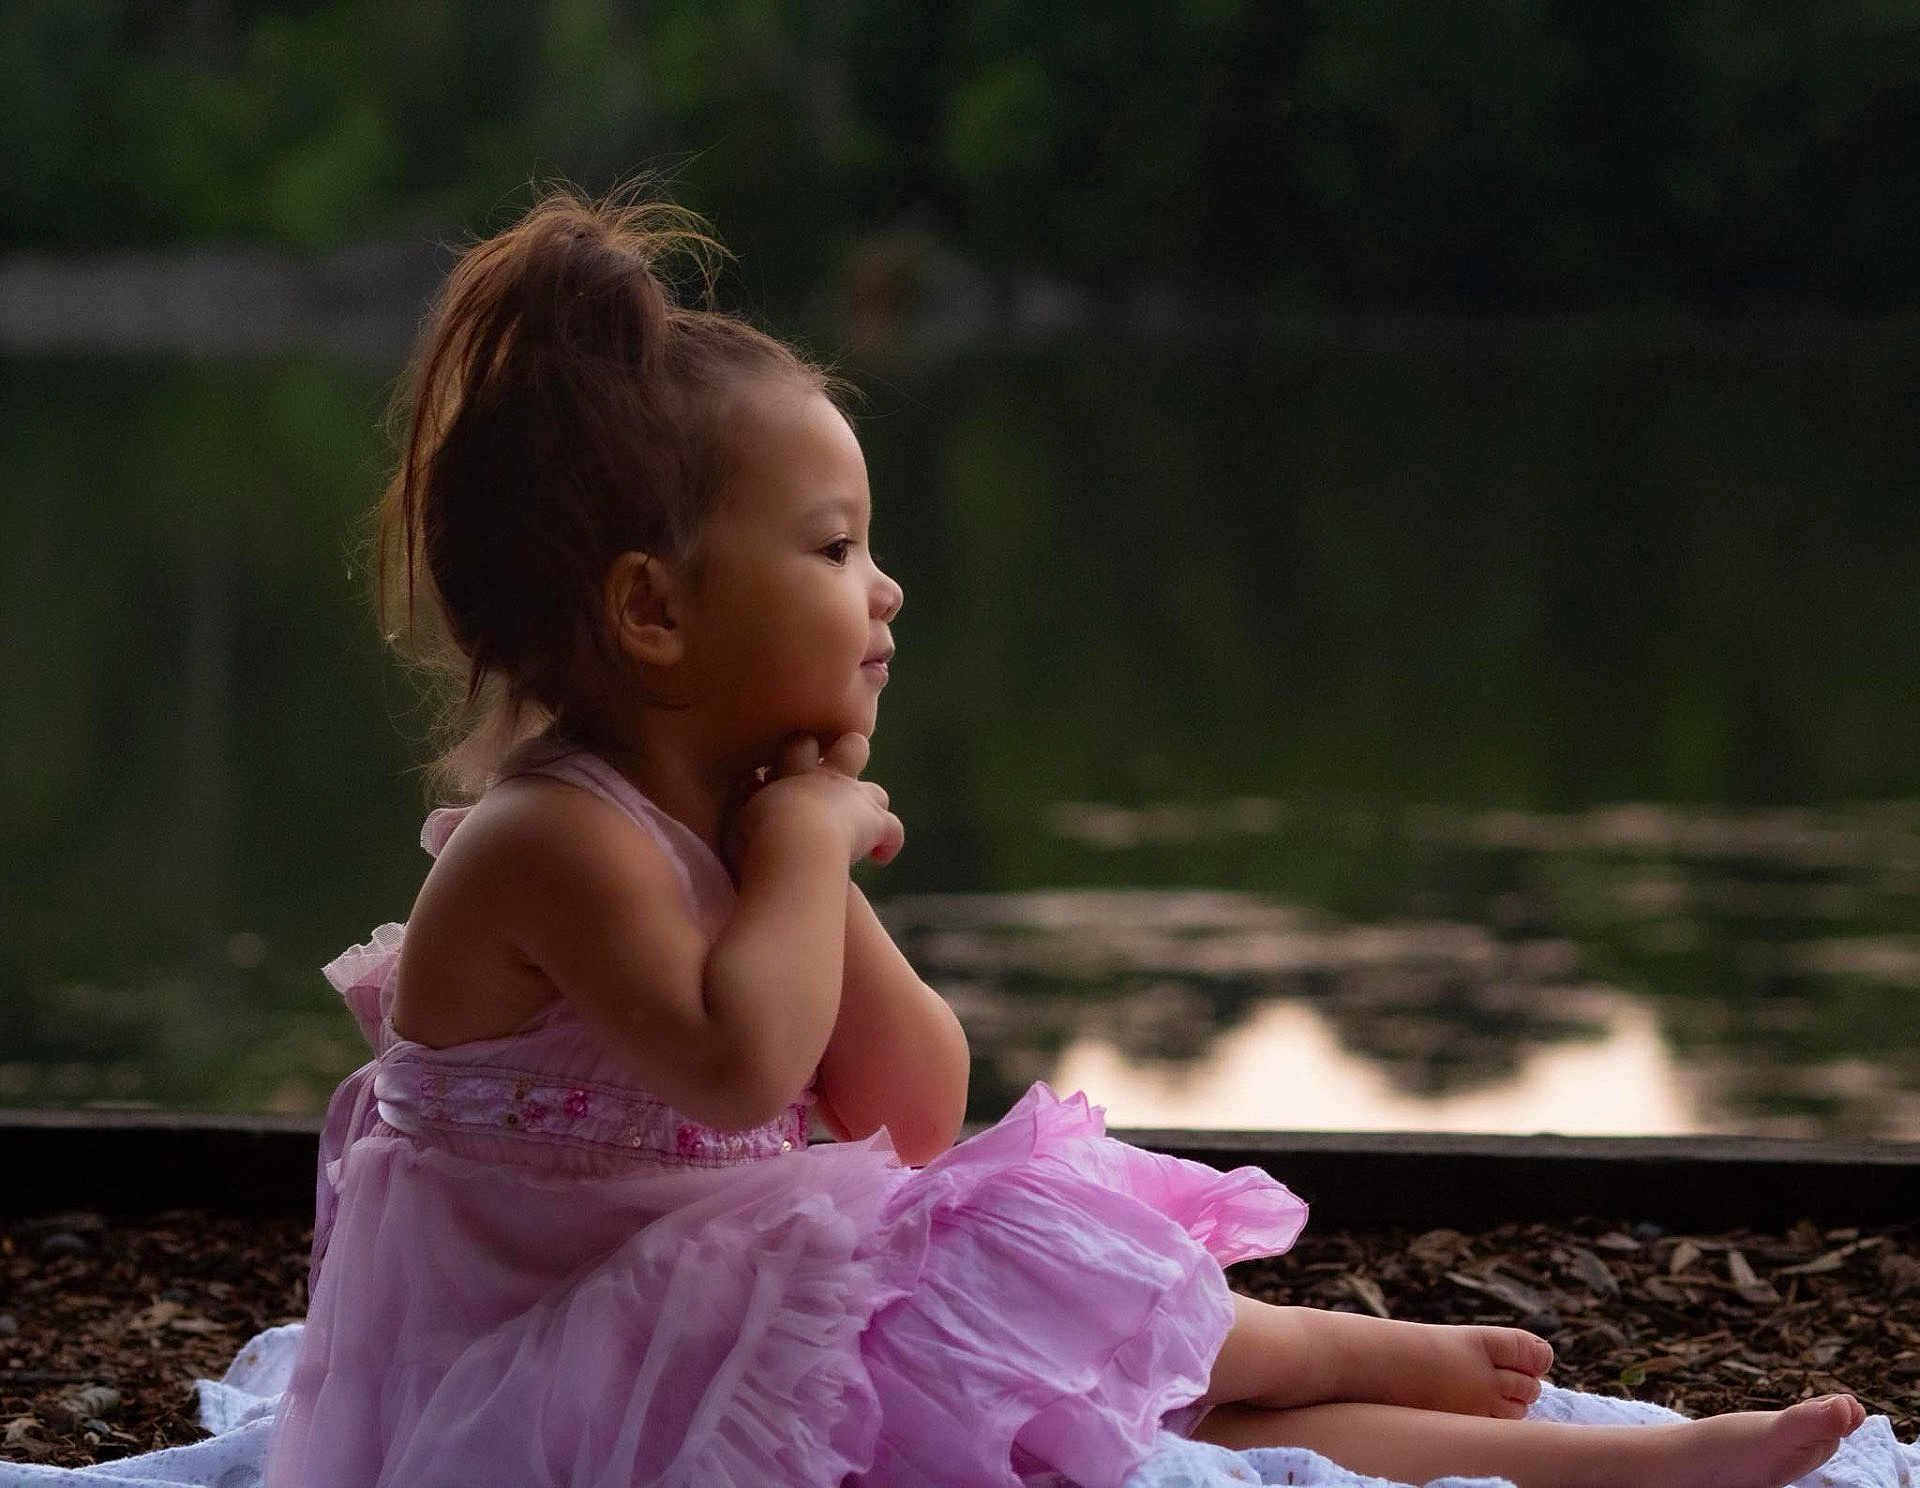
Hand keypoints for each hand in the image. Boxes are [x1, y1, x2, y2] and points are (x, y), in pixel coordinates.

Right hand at [725, 733, 904, 872]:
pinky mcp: (874, 824)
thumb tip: (731, 792)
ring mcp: (855, 799)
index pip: (799, 747)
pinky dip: (889, 843)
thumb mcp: (736, 813)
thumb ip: (737, 802)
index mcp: (793, 772)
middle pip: (852, 747)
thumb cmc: (755, 830)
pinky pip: (893, 830)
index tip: (794, 766)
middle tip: (842, 774)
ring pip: (877, 791)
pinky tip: (880, 858)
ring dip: (872, 803)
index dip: (802, 751)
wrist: (793, 839)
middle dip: (851, 756)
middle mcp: (828, 778)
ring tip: (863, 821)